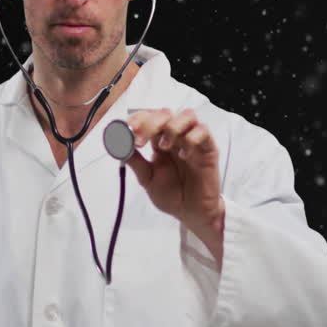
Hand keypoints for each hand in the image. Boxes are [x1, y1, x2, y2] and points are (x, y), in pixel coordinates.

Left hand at [125, 108, 224, 260]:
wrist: (191, 213)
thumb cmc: (172, 195)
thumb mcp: (147, 179)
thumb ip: (135, 161)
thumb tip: (118, 144)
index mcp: (159, 141)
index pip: (149, 119)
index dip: (138, 120)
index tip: (127, 129)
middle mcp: (176, 137)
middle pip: (165, 114)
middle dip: (150, 123)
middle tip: (140, 140)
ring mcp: (193, 141)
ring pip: (187, 116)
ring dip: (172, 127)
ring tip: (164, 146)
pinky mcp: (208, 149)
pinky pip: (204, 131)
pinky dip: (192, 138)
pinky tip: (184, 155)